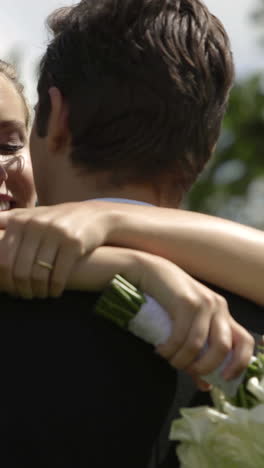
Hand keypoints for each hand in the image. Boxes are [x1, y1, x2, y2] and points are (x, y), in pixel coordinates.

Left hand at [0, 201, 111, 298]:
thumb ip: (8, 221)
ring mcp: (55, 233)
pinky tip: (55, 292)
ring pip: (38, 275)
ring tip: (41, 294)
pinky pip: (58, 276)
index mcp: (19, 220)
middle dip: (21, 289)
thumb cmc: (57, 220)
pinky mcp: (74, 243)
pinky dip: (55, 289)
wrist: (94, 215)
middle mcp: (35, 224)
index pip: (3, 259)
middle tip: (27, 295)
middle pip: (19, 270)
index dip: (5, 280)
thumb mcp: (31, 215)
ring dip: (39, 291)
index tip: (10, 289)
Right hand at [132, 252, 253, 383]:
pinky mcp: (186, 302)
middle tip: (187, 371)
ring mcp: (203, 303)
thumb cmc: (168, 300)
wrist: (149, 271)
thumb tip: (205, 384)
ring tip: (168, 358)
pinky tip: (161, 349)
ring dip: (181, 360)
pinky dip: (170, 350)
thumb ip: (198, 353)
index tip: (225, 379)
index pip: (246, 341)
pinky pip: (181, 337)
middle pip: (223, 347)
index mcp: (223, 313)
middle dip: (205, 367)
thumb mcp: (187, 325)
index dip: (240, 363)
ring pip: (198, 346)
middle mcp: (218, 307)